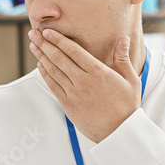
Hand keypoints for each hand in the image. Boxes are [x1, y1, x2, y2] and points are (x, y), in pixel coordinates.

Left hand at [29, 28, 139, 142]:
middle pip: (59, 58)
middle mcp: (83, 81)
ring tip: (34, 46)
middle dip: (44, 44)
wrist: (119, 132)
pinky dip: (45, 74)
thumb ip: (123, 58)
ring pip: (54, 71)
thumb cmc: (127, 106)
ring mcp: (74, 94)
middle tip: (34, 33)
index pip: (73, 50)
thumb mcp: (131, 80)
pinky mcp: (68, 105)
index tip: (48, 31)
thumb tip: (123, 39)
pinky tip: (40, 65)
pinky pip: (53, 86)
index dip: (58, 39)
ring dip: (42, 57)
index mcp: (98, 72)